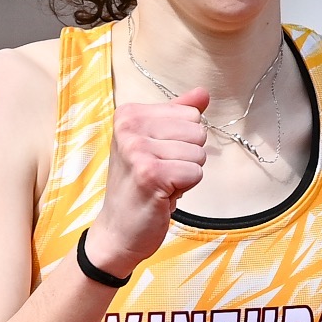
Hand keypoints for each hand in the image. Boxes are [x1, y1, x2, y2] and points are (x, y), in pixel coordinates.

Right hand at [83, 87, 208, 278]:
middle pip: (198, 131)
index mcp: (129, 113)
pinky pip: (195, 173)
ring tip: (161, 184)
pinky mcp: (149, 173)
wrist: (118, 229)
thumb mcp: (156, 143)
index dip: (184, 140)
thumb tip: (203, 93)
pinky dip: (185, 189)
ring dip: (185, 174)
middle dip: (187, 157)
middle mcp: (129, 126)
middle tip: (161, 173)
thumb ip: (179, 115)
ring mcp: (137, 149)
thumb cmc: (139, 186)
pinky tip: (162, 195)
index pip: (191, 114)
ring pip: (199, 153)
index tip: (159, 156)